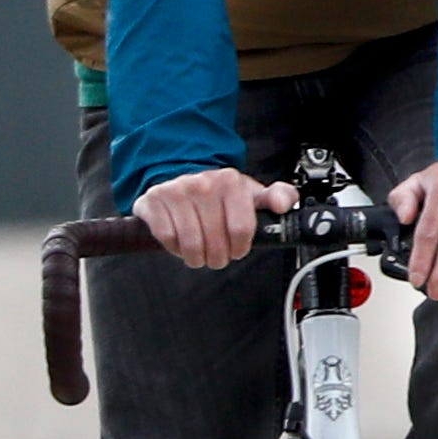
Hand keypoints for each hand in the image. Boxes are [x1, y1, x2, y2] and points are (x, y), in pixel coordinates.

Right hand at [135, 166, 289, 269]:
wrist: (184, 181)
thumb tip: (284, 204)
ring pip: (190, 243)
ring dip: (196, 257)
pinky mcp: (153, 201)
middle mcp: (202, 183)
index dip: (240, 248)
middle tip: (217, 257)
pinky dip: (175, 248)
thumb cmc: (221, 195)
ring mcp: (175, 191)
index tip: (237, 251)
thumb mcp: (252, 195)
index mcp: (230, 182)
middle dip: (218, 257)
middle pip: (214, 240)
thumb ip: (279, 197)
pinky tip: (181, 243)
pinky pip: (166, 238)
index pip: (241, 228)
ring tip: (200, 254)